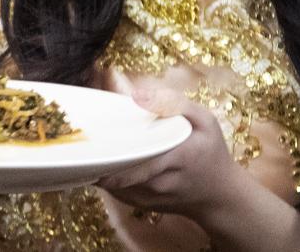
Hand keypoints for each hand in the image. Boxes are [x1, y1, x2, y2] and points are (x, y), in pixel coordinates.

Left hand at [93, 87, 254, 218]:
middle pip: (118, 169)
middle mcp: (162, 181)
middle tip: (78, 136)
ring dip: (96, 164)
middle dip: (96, 154)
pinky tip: (97, 158)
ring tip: (86, 143)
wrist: (220, 197)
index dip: (110, 147)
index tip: (88, 131)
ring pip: (111, 181)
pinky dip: (102, 174)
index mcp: (178, 157)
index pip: (137, 156)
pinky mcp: (140, 204)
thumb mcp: (206, 122)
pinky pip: (113, 189)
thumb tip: (137, 95)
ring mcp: (150, 197)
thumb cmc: (211, 154)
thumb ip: (175, 104)